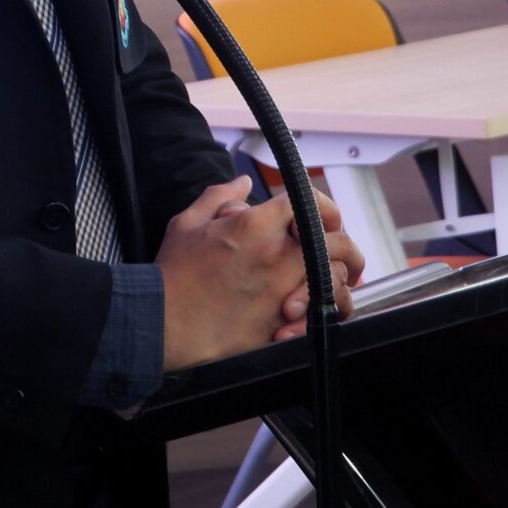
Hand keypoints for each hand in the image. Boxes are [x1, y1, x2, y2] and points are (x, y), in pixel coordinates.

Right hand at [157, 176, 360, 370]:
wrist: (162, 324)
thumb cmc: (172, 275)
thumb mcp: (187, 224)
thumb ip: (219, 197)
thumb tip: (243, 183)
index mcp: (255, 227)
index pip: (307, 202)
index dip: (321, 205)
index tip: (320, 216)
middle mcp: (277, 257)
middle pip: (336, 241)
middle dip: (345, 243)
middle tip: (342, 252)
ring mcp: (283, 292)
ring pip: (336, 278)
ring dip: (339, 276)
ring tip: (335, 280)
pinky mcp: (283, 324)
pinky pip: (324, 314)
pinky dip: (328, 309)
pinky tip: (322, 306)